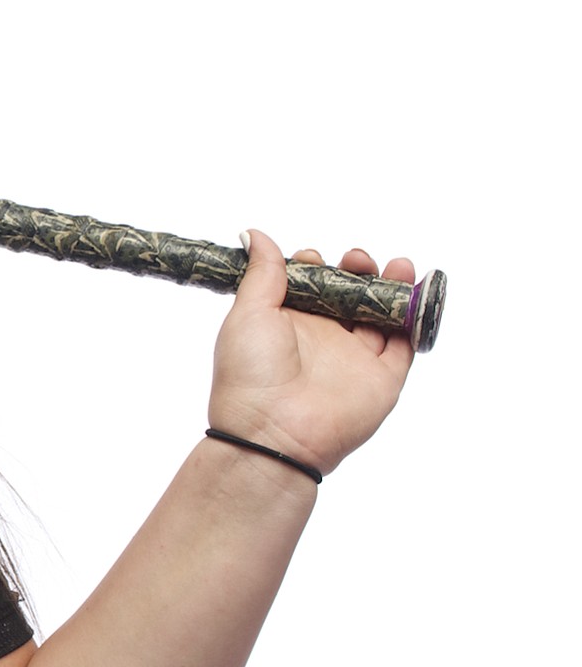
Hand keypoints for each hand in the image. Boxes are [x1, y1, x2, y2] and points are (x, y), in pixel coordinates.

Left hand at [207, 230, 416, 476]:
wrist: (273, 432)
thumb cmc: (250, 373)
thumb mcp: (249, 313)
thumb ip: (263, 273)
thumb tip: (254, 234)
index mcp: (287, 323)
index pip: (311, 285)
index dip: (315, 266)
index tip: (312, 258)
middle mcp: (322, 339)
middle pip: (350, 295)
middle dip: (358, 270)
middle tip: (356, 259)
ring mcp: (354, 358)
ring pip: (381, 314)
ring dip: (391, 286)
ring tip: (396, 264)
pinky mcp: (383, 378)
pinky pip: (406, 343)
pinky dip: (416, 317)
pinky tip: (417, 290)